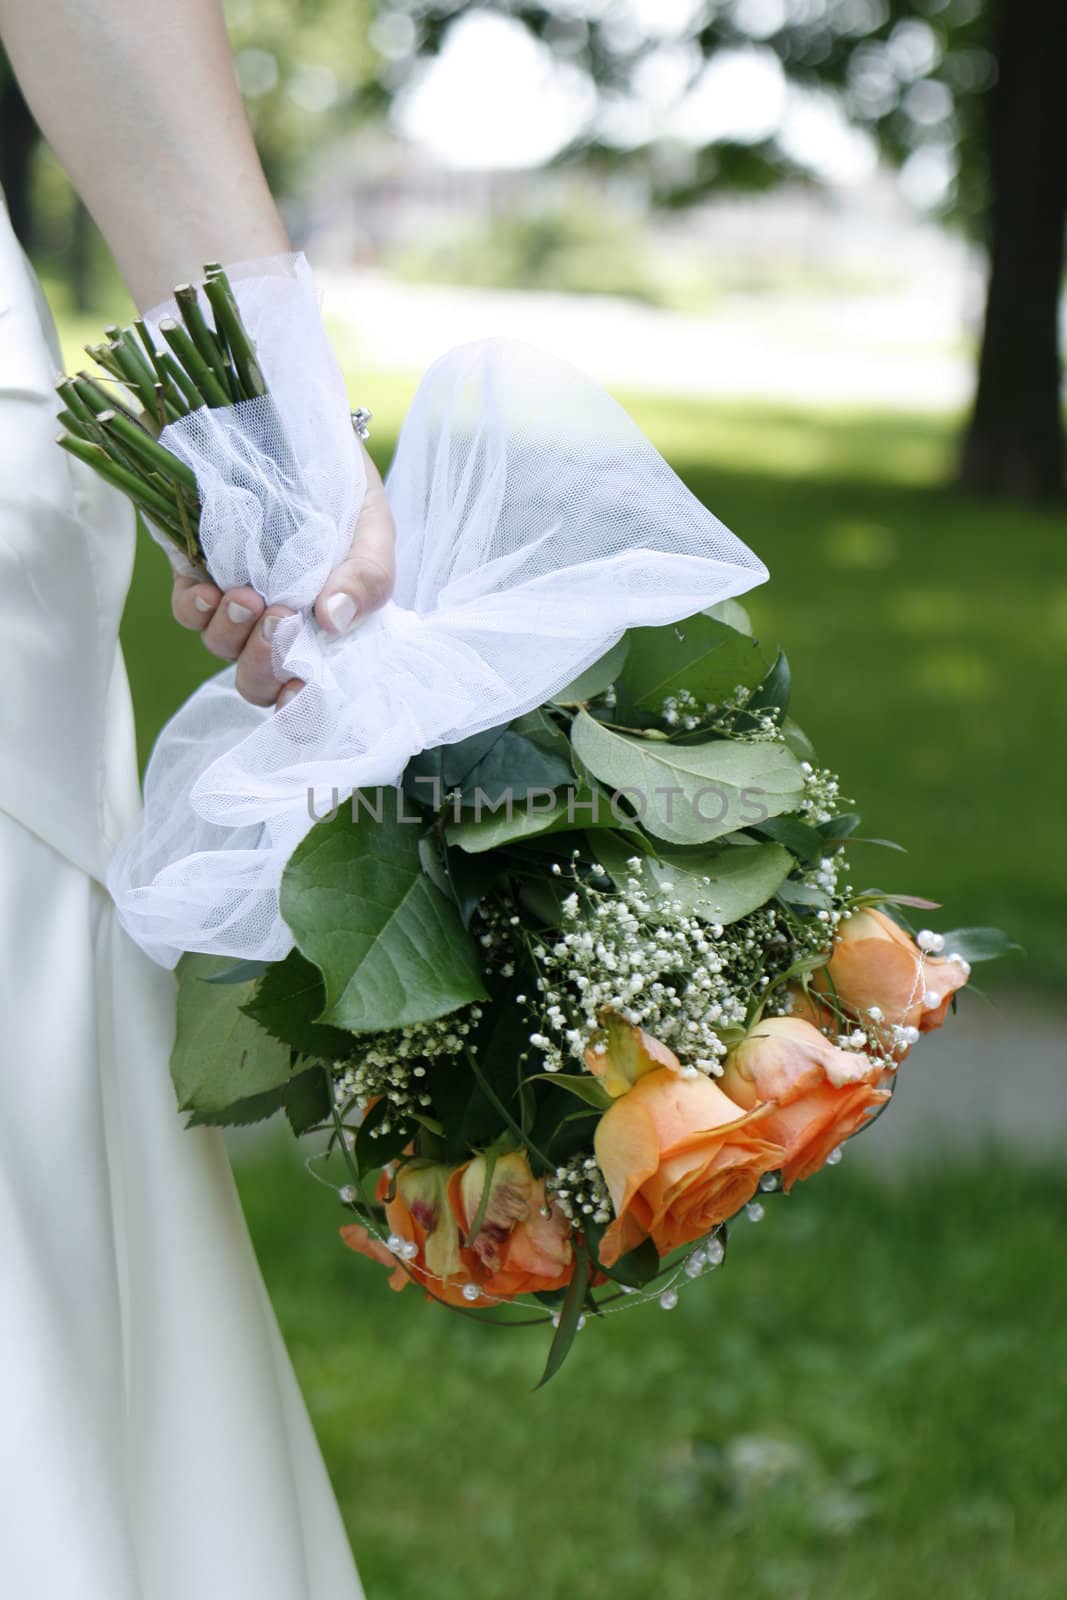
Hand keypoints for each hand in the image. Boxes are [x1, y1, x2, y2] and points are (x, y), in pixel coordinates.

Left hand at [171, 442, 395, 707]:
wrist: (303, 430)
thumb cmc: (347, 491)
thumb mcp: (373, 530)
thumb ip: (367, 577)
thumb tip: (333, 620)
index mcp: (325, 634)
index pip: (308, 700)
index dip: (301, 713)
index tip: (302, 694)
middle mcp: (278, 629)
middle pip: (257, 684)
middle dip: (265, 665)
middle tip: (282, 621)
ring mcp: (236, 604)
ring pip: (221, 649)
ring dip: (233, 633)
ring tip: (250, 595)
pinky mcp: (198, 572)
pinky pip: (186, 610)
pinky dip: (196, 606)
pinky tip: (211, 588)